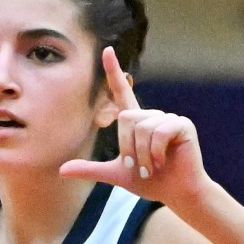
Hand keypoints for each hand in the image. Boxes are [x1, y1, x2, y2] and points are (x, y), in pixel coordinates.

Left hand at [60, 46, 210, 207]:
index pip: (122, 92)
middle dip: (128, 148)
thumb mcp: (115, 175)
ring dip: (142, 154)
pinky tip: (163, 162)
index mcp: (136, 123)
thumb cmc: (150, 183)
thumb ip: (90, 169)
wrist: (176, 193)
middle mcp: (151, 116)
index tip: (107, 51)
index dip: (114, 73)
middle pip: (125, 118)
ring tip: (152, 167)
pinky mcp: (182, 125)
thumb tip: (61, 170)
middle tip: (140, 166)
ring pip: (141, 127)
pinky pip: (158, 132)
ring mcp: (168, 119)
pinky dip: (156, 151)